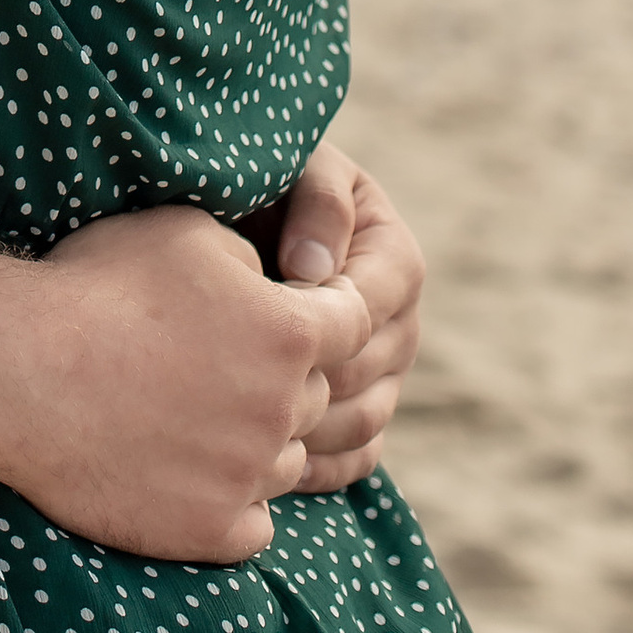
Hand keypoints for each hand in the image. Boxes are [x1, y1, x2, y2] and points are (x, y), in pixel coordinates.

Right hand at [0, 203, 371, 565]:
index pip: (355, 322)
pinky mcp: (211, 531)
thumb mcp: (187, 232)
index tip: (296, 309)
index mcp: (290, 333)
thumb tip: (274, 283)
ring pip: (286, 461)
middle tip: (215, 361)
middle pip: (317, 396)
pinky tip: (186, 469)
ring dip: (255, 439)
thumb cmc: (102, 287)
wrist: (25, 372)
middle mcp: (283, 410)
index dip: (331, 310)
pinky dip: (233, 500)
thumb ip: (254, 256)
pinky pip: (255, 522)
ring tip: (187, 412)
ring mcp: (249, 477)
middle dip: (282, 376)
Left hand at [263, 142, 424, 492]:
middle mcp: (401, 321)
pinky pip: (355, 458)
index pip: (371, 302)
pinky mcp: (363, 414)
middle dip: (304, 374)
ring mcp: (387, 376)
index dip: (317, 314)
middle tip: (231, 380)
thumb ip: (316, 201)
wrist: (237, 223)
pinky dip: (316, 466)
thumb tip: (314, 269)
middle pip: (368, 370)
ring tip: (239, 423)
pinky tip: (263, 463)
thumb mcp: (294, 166)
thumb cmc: (264, 183)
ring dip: (307, 428)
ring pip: (363, 420)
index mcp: (395, 257)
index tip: (253, 312)